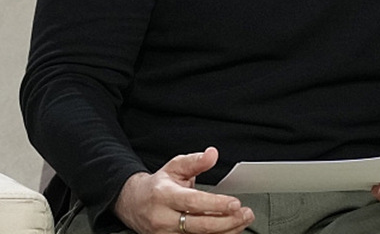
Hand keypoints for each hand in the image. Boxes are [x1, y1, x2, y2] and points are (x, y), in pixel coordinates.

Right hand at [113, 147, 254, 233]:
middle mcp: (163, 219)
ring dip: (226, 232)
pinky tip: (229, 231)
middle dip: (227, 221)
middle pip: (199, 225)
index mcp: (164, 196)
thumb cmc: (158, 187)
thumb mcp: (174, 167)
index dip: (215, 204)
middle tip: (245, 214)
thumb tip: (212, 154)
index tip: (235, 203)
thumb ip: (195, 161)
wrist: (134, 205)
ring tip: (242, 222)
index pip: (193, 202)